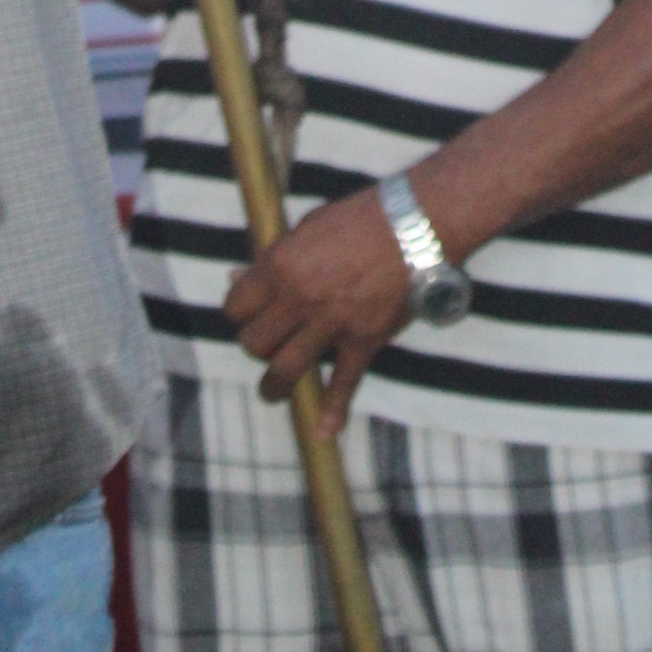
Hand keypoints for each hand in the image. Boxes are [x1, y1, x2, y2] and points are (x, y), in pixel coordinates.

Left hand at [223, 187, 411, 433]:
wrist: (415, 226)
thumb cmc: (360, 219)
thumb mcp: (308, 228)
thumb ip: (274, 258)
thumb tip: (237, 278)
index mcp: (282, 265)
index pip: (236, 307)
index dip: (239, 315)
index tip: (249, 318)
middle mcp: (300, 297)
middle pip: (255, 343)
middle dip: (257, 348)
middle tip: (269, 346)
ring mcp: (331, 323)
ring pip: (284, 370)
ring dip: (274, 387)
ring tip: (273, 392)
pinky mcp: (362, 340)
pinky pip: (342, 384)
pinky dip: (333, 412)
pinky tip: (324, 432)